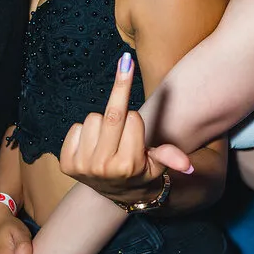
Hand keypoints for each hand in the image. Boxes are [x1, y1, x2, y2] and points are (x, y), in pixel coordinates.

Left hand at [59, 53, 192, 204]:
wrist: (114, 194)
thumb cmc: (140, 171)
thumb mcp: (157, 165)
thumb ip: (170, 157)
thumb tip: (187, 165)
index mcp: (128, 166)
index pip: (132, 120)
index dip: (136, 119)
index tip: (136, 121)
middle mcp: (104, 167)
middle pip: (112, 114)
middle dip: (121, 86)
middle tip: (126, 59)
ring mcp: (83, 166)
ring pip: (92, 119)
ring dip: (101, 123)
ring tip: (107, 141)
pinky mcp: (66, 163)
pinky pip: (75, 127)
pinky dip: (84, 132)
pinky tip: (92, 145)